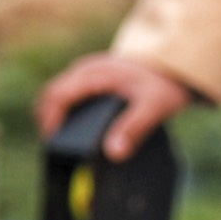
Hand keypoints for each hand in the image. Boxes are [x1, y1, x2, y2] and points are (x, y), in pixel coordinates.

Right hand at [34, 54, 194, 161]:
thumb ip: (135, 128)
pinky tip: (75, 138)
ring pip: (57, 97)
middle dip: (48, 123)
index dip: (49, 120)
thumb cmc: (162, 84)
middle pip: (50, 97)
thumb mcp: (154, 107)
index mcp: (93, 74)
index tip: (51, 143)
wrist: (172, 66)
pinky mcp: (89, 83)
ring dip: (55, 120)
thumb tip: (113, 153)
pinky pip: (68, 99)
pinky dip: (66, 117)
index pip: (57, 95)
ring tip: (63, 148)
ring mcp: (84, 76)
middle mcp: (83, 72)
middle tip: (55, 152)